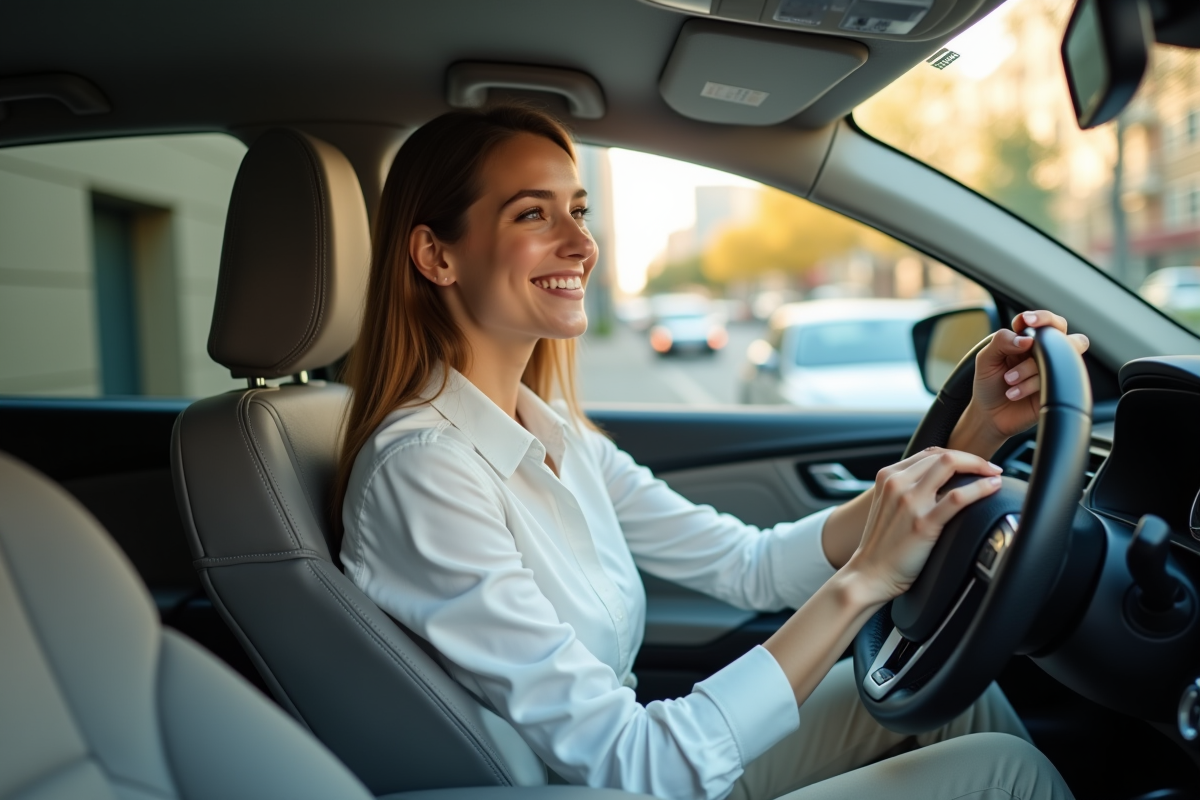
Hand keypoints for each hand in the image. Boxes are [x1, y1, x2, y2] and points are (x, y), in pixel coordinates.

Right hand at [844, 448, 1002, 604]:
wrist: (869, 574)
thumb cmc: (882, 546)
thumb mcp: (887, 506)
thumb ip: (906, 490)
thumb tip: (938, 484)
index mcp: (887, 477)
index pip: (929, 454)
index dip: (958, 455)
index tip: (975, 465)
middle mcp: (896, 483)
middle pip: (942, 455)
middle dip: (973, 459)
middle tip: (992, 469)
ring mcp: (909, 502)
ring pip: (950, 465)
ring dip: (979, 467)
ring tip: (995, 475)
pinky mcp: (923, 523)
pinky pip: (957, 497)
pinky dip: (980, 488)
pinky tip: (993, 487)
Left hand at [949, 310, 1089, 457]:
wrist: (990, 416)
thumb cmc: (989, 384)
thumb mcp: (986, 360)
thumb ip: (1001, 342)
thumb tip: (1026, 340)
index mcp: (1026, 340)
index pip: (1041, 320)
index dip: (1039, 317)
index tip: (1026, 321)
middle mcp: (1043, 352)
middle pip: (1062, 331)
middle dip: (1048, 332)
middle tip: (1028, 344)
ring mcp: (1052, 370)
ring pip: (1058, 355)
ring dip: (1029, 367)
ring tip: (1009, 380)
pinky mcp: (1057, 388)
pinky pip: (1055, 379)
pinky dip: (1031, 385)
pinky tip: (1015, 392)